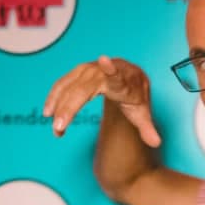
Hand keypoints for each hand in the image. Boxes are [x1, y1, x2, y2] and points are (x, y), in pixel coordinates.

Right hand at [43, 55, 161, 146]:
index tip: (104, 61)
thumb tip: (156, 143)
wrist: (130, 75)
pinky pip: (63, 84)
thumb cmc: (135, 94)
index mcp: (122, 80)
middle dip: (69, 107)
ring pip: (69, 85)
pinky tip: (48, 112)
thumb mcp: (142, 112)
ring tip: (54, 127)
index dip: (110, 69)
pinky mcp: (78, 72)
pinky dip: (54, 98)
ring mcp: (88, 70)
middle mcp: (103, 72)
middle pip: (83, 88)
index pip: (116, 76)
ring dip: (58, 104)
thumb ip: (147, 128)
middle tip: (59, 128)